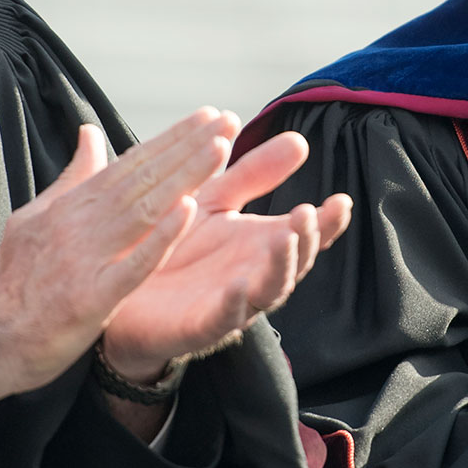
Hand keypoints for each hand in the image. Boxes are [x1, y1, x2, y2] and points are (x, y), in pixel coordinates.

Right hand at [0, 111, 232, 421]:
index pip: (129, 163)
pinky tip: (187, 213)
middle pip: (142, 178)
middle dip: (188, 147)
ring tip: (218, 150)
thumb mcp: (35, 219)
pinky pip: (132, 264)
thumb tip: (91, 132)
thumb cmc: (14, 282)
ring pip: (142, 210)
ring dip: (183, 178)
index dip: (170, 139)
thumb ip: (72, 178)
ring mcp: (84, 259)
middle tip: (228, 119)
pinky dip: (159, 238)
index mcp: (69, 205)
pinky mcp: (90, 298)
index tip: (207, 116)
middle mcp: (78, 224)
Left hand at [101, 128, 353, 379]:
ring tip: (285, 238)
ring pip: (268, 291)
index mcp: (259, 244)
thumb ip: (253, 174)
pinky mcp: (200, 326)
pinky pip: (222, 319)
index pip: (303, 234)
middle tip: (308, 214)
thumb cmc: (174, 244)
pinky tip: (238, 285)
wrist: (124, 292)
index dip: (326, 222)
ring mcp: (231, 303)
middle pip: (294, 262)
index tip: (342, 201)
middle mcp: (253, 275)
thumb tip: (299, 140)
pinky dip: (233, 304)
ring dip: (280, 266)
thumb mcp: (215, 200)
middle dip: (306, 239)